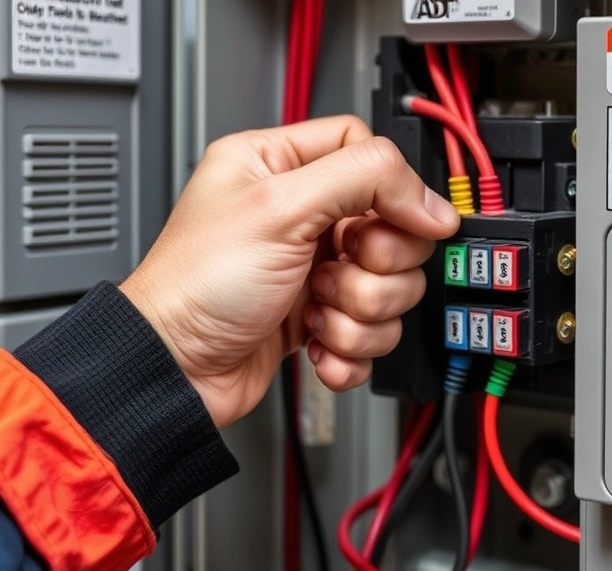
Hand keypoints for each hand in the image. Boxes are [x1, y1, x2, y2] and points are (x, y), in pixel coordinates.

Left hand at [119, 116, 459, 427]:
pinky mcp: (323, 319)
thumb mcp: (280, 207)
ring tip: (311, 311)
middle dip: (372, 266)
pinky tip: (315, 342)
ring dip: (357, 312)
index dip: (393, 190)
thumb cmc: (198, 286)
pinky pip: (375, 332)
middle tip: (331, 270)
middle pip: (394, 229)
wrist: (176, 370)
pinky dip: (349, 346)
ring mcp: (316, 271)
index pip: (369, 155)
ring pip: (391, 288)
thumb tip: (430, 201)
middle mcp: (304, 216)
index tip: (398, 222)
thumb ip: (364, 181)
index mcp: (282, 166)